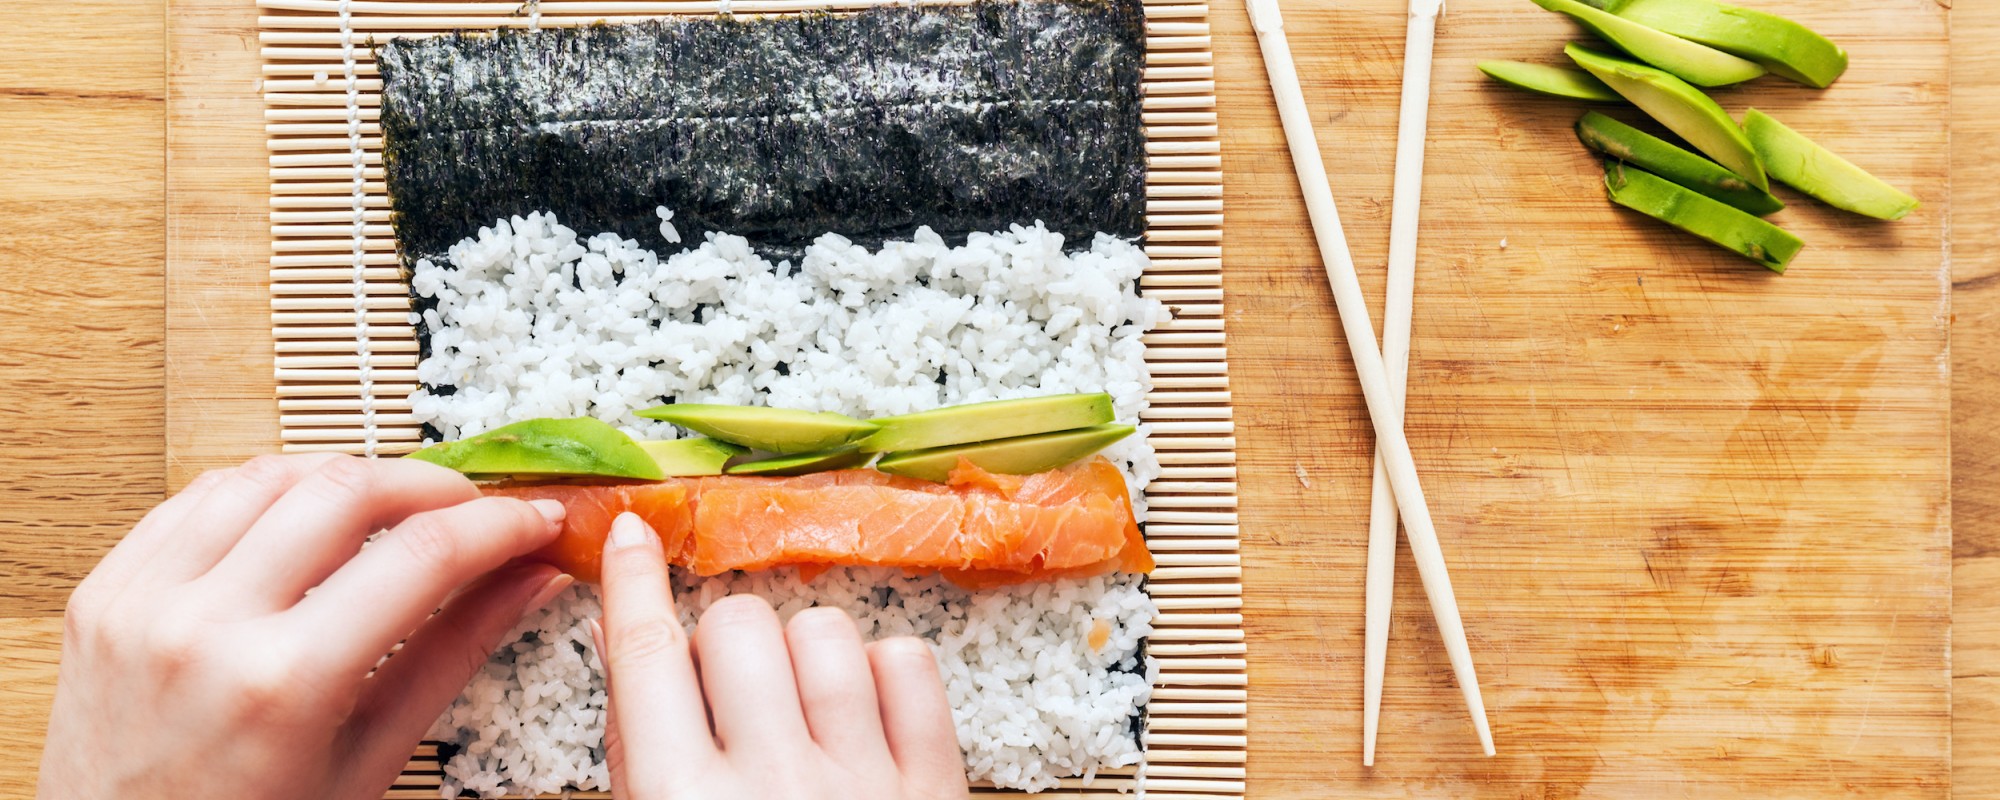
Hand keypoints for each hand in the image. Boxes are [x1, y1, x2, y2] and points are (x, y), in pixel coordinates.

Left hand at [39, 454, 569, 799]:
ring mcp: (142, 603)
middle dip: (428, 484)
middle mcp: (203, 629)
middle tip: (468, 508)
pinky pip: (194, 497)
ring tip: (387, 509)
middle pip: (343, 490)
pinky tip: (300, 519)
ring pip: (267, 474)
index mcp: (281, 685)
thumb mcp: (369, 758)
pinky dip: (263, 493)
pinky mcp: (105, 592)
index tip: (530, 519)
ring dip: (344, 477)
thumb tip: (529, 580)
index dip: (495, 524)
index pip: (420, 557)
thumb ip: (453, 653)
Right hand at [593, 512, 970, 799]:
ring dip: (800, 655)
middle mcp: (774, 784)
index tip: (630, 535)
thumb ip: (641, 763)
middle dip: (722, 643)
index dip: (633, 581)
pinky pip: (906, 663)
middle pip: (736, 629)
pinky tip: (860, 715)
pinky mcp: (934, 784)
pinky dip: (880, 672)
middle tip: (727, 693)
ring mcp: (863, 780)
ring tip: (799, 710)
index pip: (647, 658)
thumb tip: (636, 658)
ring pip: (822, 631)